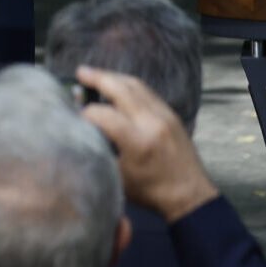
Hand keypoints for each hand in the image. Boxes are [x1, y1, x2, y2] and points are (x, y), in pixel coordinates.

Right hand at [77, 65, 217, 221]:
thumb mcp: (119, 178)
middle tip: (80, 72)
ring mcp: (164, 114)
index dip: (85, 113)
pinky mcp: (171, 113)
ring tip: (95, 75)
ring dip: (114, 78)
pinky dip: (129, 86)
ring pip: (136, 85)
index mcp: (137, 141)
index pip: (103, 115)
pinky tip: (118, 87)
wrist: (190, 194)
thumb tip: (83, 130)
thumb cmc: (151, 192)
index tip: (75, 116)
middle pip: (121, 88)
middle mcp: (151, 121)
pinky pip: (147, 92)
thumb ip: (101, 151)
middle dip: (98, 78)